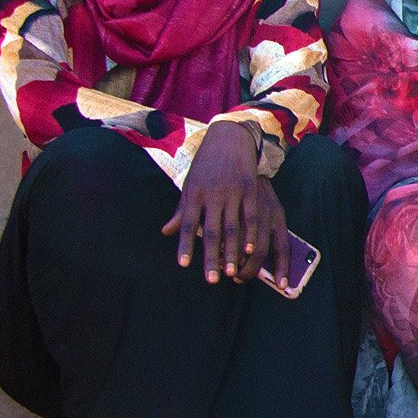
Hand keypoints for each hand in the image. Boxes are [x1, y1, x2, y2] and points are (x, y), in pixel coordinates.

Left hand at [161, 122, 284, 285]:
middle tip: (212, 279)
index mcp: (194, 194)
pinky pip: (251, 216)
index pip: (188, 224)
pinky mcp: (250, 189)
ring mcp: (233, 192)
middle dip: (212, 257)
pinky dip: (251, 234)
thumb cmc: (205, 165)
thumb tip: (166, 231)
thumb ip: (181, 210)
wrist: (228, 138)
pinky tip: (250, 250)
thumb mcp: (189, 184)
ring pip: (233, 228)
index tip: (184, 265)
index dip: (186, 245)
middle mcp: (213, 194)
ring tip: (232, 273)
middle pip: (212, 232)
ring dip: (232, 252)